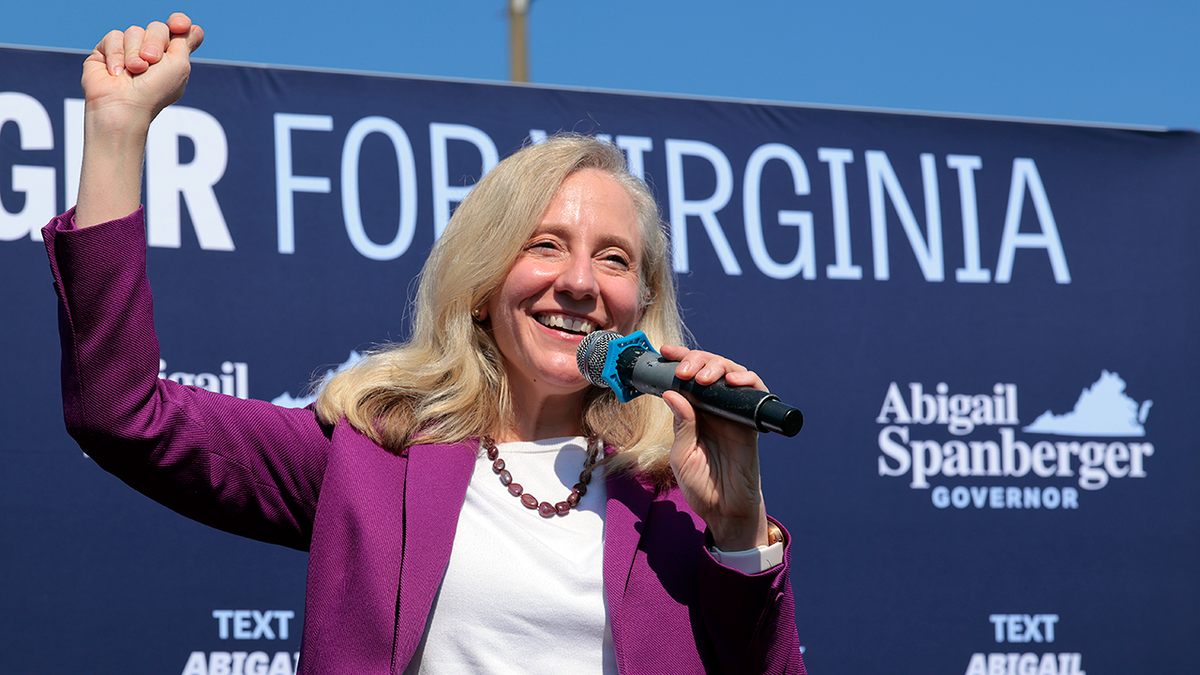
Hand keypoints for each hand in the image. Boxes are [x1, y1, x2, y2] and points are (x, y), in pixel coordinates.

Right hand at [82, 13, 204, 123]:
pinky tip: (117, 73)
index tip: (180, 25)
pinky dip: (117, 55)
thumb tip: (193, 28)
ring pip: (135, 31)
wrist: (123, 105)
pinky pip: (114, 36)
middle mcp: (151, 53)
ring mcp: (129, 51)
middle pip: (158, 27)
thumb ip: (186, 42)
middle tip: (151, 61)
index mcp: (172, 58)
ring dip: (135, 52)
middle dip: (156, 43)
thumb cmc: (154, 90)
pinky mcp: (107, 51)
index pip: (179, 29)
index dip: (179, 22)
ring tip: (134, 71)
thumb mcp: (179, 65)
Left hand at [659, 344, 769, 551]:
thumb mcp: (681, 455)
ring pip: (731, 373)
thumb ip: (681, 425)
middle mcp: (713, 408)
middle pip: (709, 368)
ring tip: (702, 377)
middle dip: (697, 360)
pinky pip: (753, 393)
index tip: (666, 353)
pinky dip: (746, 380)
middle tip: (684, 370)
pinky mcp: (751, 422)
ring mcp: (733, 413)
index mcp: (693, 412)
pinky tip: (733, 381)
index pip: (687, 377)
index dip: (679, 360)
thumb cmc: (701, 485)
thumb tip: (673, 393)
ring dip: (717, 366)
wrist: (725, 510)